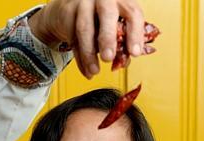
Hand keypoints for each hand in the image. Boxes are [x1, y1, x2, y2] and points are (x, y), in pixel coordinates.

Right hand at [28, 0, 144, 78]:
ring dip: (89, 53)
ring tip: (95, 70)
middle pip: (107, 14)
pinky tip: (86, 70)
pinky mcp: (68, 12)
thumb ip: (123, 42)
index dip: (135, 34)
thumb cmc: (99, 18)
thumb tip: (125, 62)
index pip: (132, 13)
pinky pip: (73, 38)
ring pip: (85, 28)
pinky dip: (80, 58)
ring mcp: (83, 2)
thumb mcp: (116, 26)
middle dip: (108, 38)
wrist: (71, 8)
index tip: (134, 53)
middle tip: (108, 58)